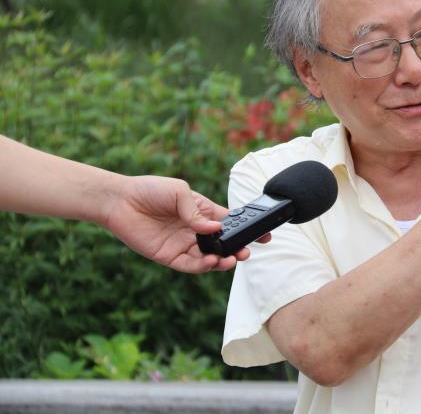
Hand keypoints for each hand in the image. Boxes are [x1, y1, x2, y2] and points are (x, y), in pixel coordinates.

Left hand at [100, 175, 270, 272]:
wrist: (120, 201)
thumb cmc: (150, 190)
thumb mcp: (180, 191)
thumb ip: (197, 211)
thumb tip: (215, 228)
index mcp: (203, 213)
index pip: (230, 224)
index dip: (247, 230)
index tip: (264, 235)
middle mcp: (196, 231)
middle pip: (224, 245)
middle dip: (238, 250)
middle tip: (247, 252)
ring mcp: (184, 245)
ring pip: (210, 259)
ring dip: (223, 261)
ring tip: (231, 259)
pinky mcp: (170, 257)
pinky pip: (191, 265)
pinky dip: (203, 266)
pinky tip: (211, 262)